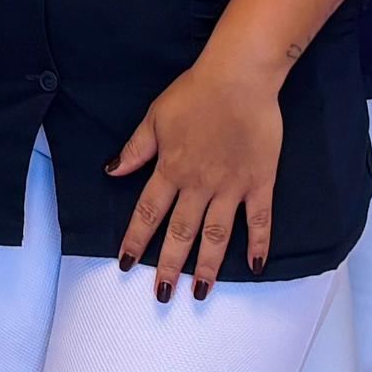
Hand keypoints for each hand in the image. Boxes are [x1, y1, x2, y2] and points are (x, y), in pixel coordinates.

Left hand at [108, 44, 286, 295]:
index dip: (135, 239)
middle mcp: (199, 184)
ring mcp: (231, 186)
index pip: (148, 213)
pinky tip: (256, 266)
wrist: (240, 76)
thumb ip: (135, 149)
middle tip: (162, 295)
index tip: (126, 264)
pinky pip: (259, 219)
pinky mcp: (260, 182)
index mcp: (170, 169)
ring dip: (207, 267)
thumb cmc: (195, 92)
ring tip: (200, 293)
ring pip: (216, 235)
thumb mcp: (155, 117)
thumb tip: (111, 172)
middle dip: (169, 267)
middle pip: (180, 233)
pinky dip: (258, 243)